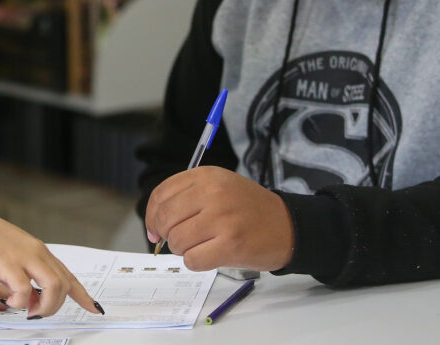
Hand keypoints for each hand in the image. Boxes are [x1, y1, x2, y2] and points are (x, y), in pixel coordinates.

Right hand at [0, 209, 102, 317]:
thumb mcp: (16, 255)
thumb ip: (29, 272)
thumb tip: (34, 297)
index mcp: (40, 252)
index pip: (68, 276)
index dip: (83, 295)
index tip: (94, 308)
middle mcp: (37, 253)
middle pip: (64, 285)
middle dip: (55, 306)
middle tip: (37, 313)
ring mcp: (25, 257)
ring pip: (53, 287)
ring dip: (44, 306)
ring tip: (28, 310)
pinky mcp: (8, 264)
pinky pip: (25, 290)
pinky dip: (20, 302)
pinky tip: (11, 301)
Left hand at [145, 166, 294, 271]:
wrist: (288, 225)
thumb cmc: (248, 209)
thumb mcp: (218, 187)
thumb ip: (186, 198)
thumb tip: (153, 227)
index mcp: (207, 176)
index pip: (161, 195)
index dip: (151, 216)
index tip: (154, 229)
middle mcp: (213, 193)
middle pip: (165, 218)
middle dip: (166, 234)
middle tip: (179, 240)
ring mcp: (222, 218)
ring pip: (177, 241)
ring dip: (184, 250)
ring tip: (202, 245)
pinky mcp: (231, 244)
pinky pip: (193, 260)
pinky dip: (196, 262)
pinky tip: (211, 255)